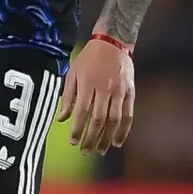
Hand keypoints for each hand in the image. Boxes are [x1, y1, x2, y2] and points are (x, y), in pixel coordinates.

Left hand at [58, 37, 134, 152]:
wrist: (113, 42)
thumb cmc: (89, 58)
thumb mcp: (73, 73)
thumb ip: (68, 97)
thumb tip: (62, 119)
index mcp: (88, 84)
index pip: (82, 112)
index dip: (78, 129)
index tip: (73, 141)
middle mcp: (105, 89)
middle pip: (99, 120)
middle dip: (91, 138)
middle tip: (85, 151)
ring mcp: (120, 92)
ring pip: (115, 121)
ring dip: (107, 138)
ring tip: (100, 150)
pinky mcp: (130, 93)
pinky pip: (128, 115)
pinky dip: (124, 130)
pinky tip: (118, 141)